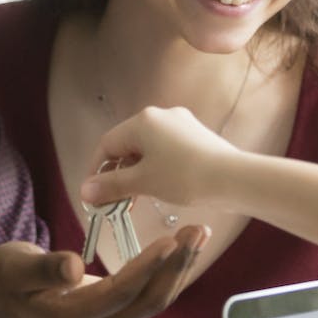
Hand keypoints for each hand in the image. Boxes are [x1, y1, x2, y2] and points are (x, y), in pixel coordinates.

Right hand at [0, 229, 209, 317]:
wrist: (1, 304)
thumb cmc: (5, 280)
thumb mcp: (14, 268)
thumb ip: (43, 268)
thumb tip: (74, 267)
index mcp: (74, 316)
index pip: (121, 292)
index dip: (148, 267)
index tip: (170, 240)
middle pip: (148, 300)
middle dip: (176, 266)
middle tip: (198, 230)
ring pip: (154, 299)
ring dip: (179, 267)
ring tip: (198, 233)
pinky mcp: (114, 311)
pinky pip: (149, 295)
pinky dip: (169, 271)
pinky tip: (181, 247)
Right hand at [80, 106, 241, 207]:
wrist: (234, 179)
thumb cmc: (184, 177)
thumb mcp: (143, 182)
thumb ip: (111, 186)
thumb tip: (84, 191)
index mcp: (143, 121)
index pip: (107, 144)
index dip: (96, 171)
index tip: (93, 195)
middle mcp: (160, 116)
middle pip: (127, 145)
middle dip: (117, 174)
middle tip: (113, 201)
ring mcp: (181, 125)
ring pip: (147, 149)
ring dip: (136, 173)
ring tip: (136, 199)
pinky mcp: (196, 137)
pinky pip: (166, 151)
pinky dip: (156, 168)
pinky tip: (160, 188)